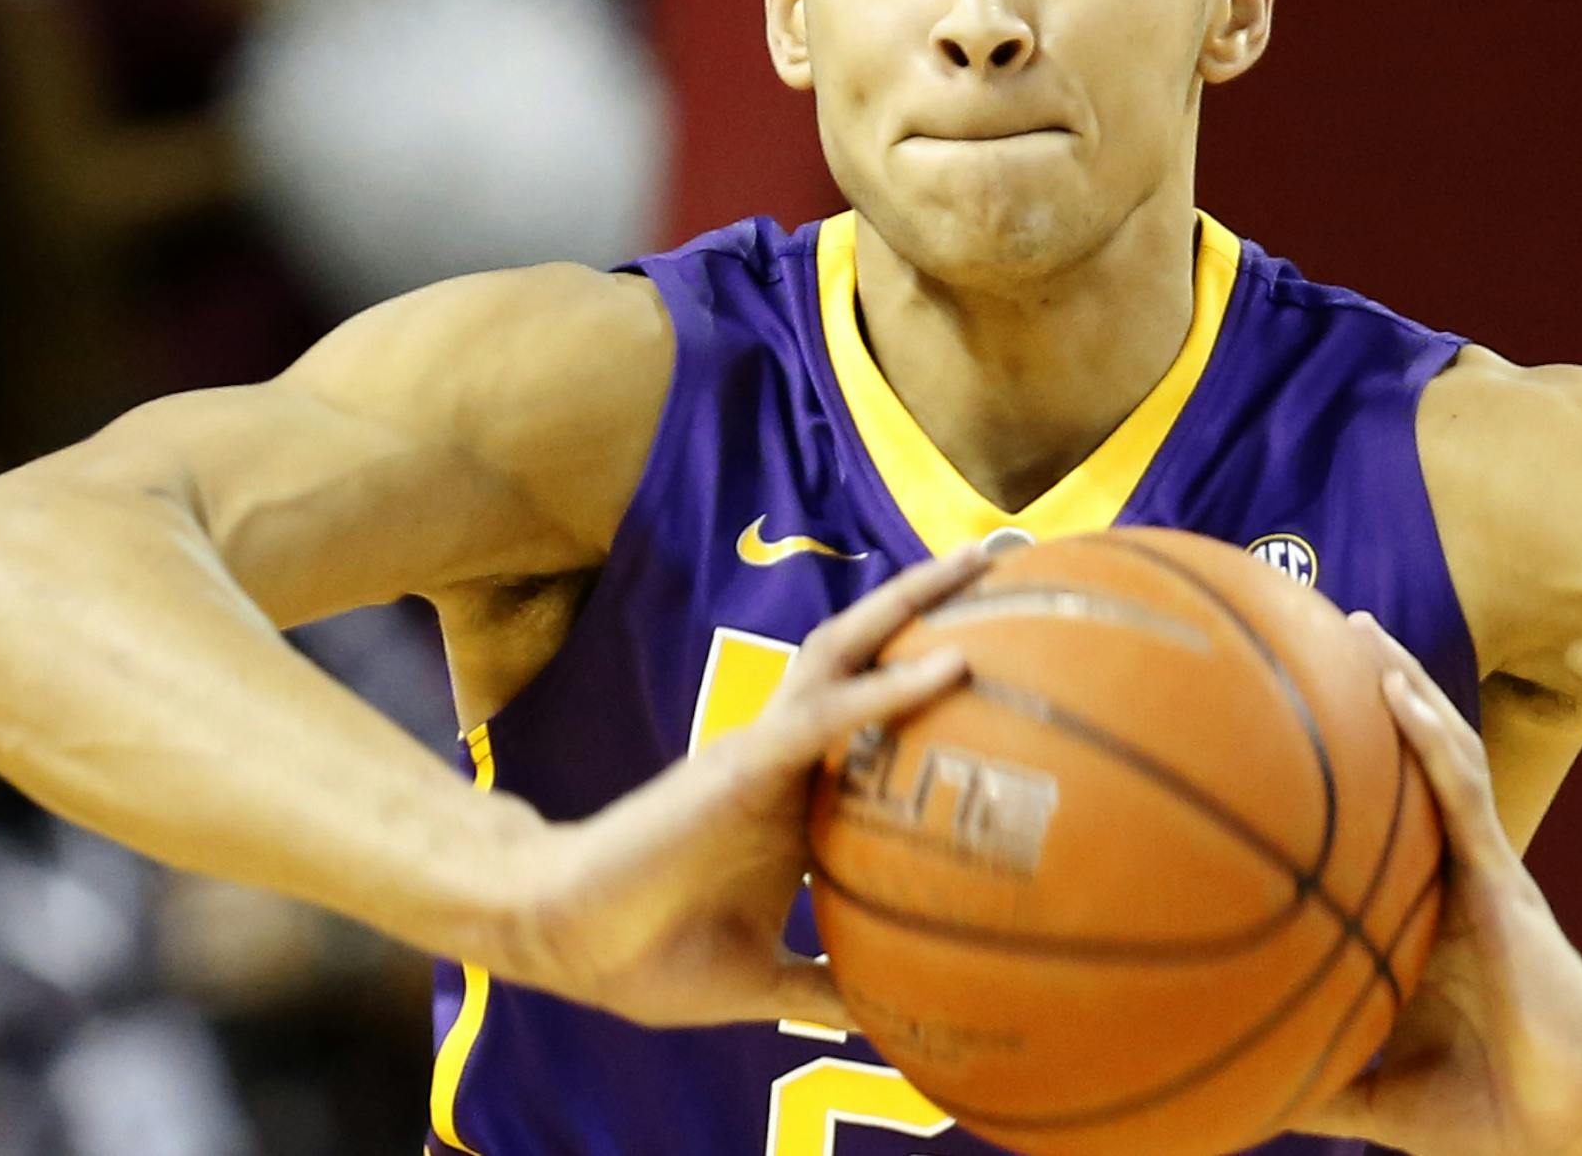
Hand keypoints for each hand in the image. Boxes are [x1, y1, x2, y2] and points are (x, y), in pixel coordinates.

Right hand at [495, 545, 984, 1026]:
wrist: (565, 942)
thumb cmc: (653, 953)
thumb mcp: (766, 983)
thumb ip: (826, 990)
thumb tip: (894, 1023)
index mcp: (802, 797)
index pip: (881, 718)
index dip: (938, 678)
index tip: (1016, 659)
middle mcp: (790, 754)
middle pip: (869, 649)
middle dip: (934, 599)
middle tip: (1006, 558)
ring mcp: (766, 751)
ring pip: (848, 652)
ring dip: (915, 604)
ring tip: (982, 565)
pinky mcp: (742, 765)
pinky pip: (825, 717)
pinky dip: (889, 690)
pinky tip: (950, 668)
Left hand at [1295, 614, 1581, 1155]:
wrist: (1573, 1125)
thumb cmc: (1490, 1106)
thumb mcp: (1383, 1095)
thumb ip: (1321, 1084)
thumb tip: (1240, 1102)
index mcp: (1423, 913)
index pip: (1384, 818)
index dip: (1349, 763)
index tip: (1288, 717)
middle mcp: (1450, 874)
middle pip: (1409, 764)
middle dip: (1375, 694)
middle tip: (1319, 632)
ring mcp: (1479, 867)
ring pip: (1441, 754)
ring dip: (1404, 685)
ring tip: (1362, 629)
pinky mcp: (1503, 876)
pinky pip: (1464, 791)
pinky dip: (1431, 736)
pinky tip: (1396, 691)